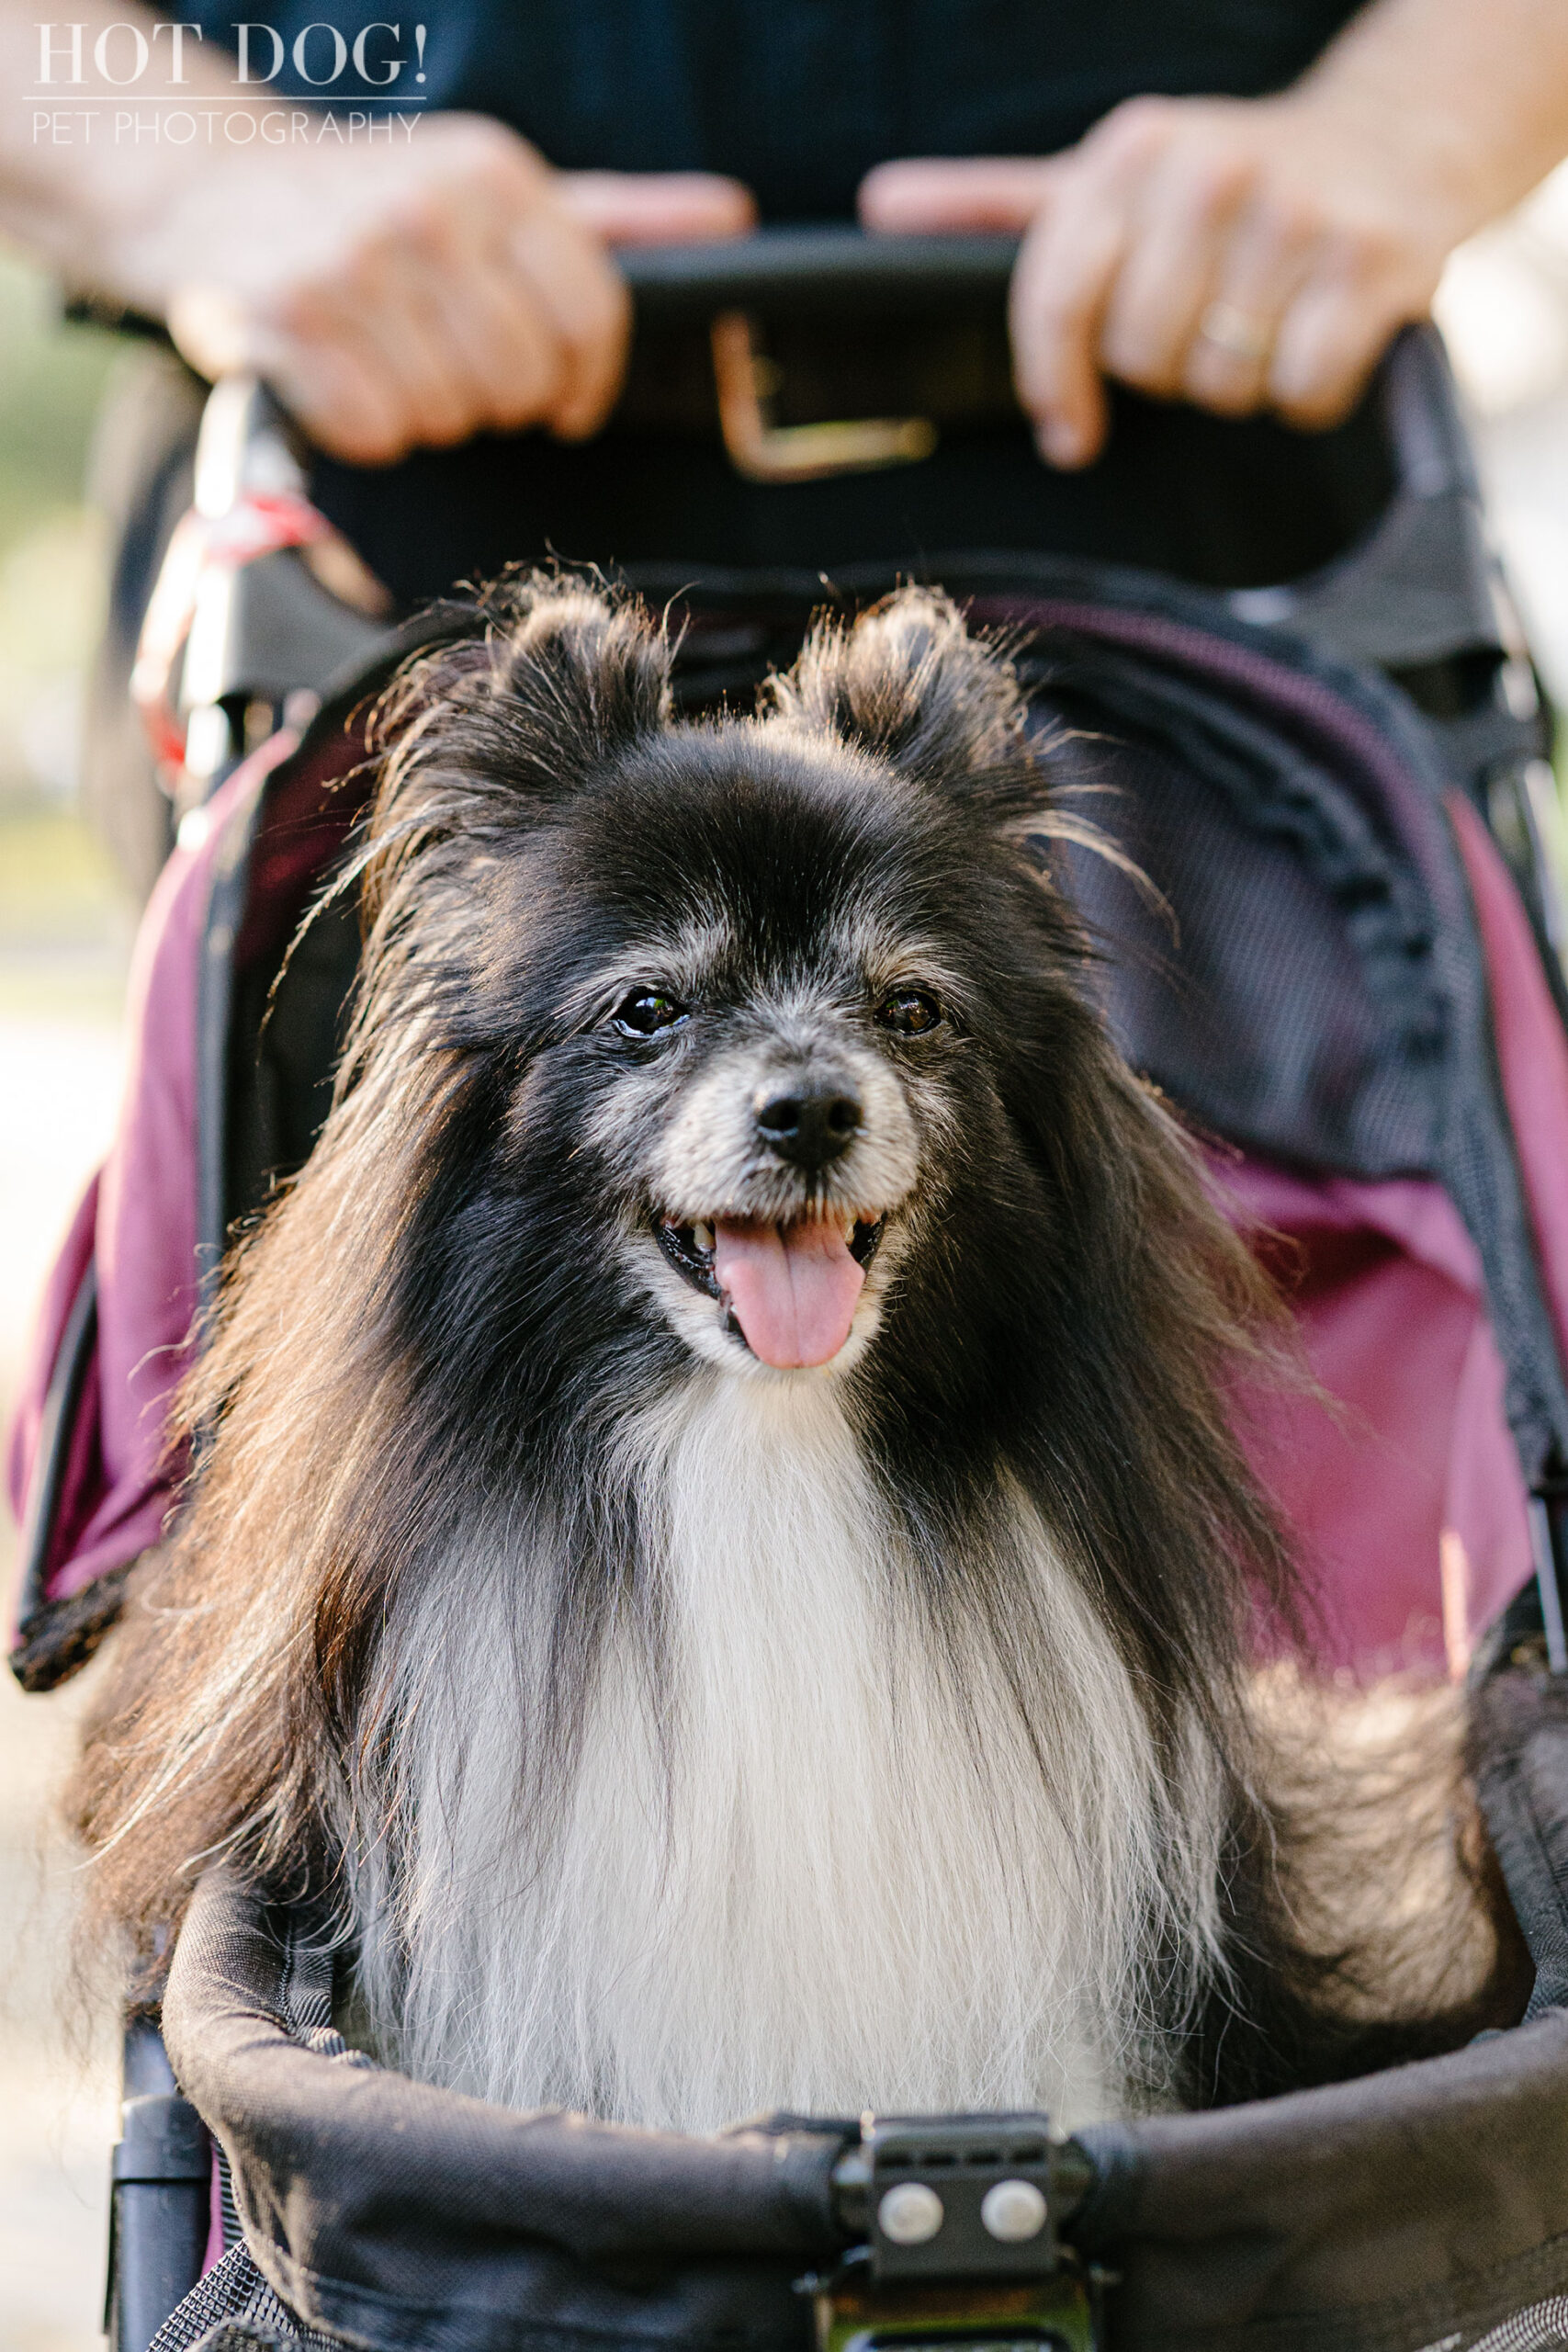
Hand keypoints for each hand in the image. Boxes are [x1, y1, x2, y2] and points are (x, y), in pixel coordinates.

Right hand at [109, 116, 753, 464]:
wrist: (216, 191)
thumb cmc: (380, 208)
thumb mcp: (501, 196)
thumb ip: (618, 220)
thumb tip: (733, 217)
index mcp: (497, 177)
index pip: (594, 319)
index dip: (587, 383)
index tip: (566, 401)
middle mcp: (429, 211)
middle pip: (522, 382)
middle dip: (495, 397)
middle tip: (451, 365)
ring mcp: (355, 264)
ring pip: (450, 415)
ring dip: (425, 412)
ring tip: (391, 360)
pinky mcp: (292, 320)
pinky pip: (377, 432)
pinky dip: (362, 428)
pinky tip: (343, 377)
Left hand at [860, 89, 1483, 466]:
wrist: (1395, 138)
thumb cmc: (1226, 179)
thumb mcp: (1106, 178)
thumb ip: (994, 205)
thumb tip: (879, 206)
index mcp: (1130, 153)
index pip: (1056, 302)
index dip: (1053, 385)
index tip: (1069, 431)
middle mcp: (1208, 172)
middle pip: (1141, 358)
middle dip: (1167, 368)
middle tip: (1201, 330)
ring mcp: (1294, 214)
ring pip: (1220, 384)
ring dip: (1238, 383)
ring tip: (1261, 325)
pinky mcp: (1370, 263)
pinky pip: (1302, 391)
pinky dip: (1308, 392)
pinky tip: (1316, 338)